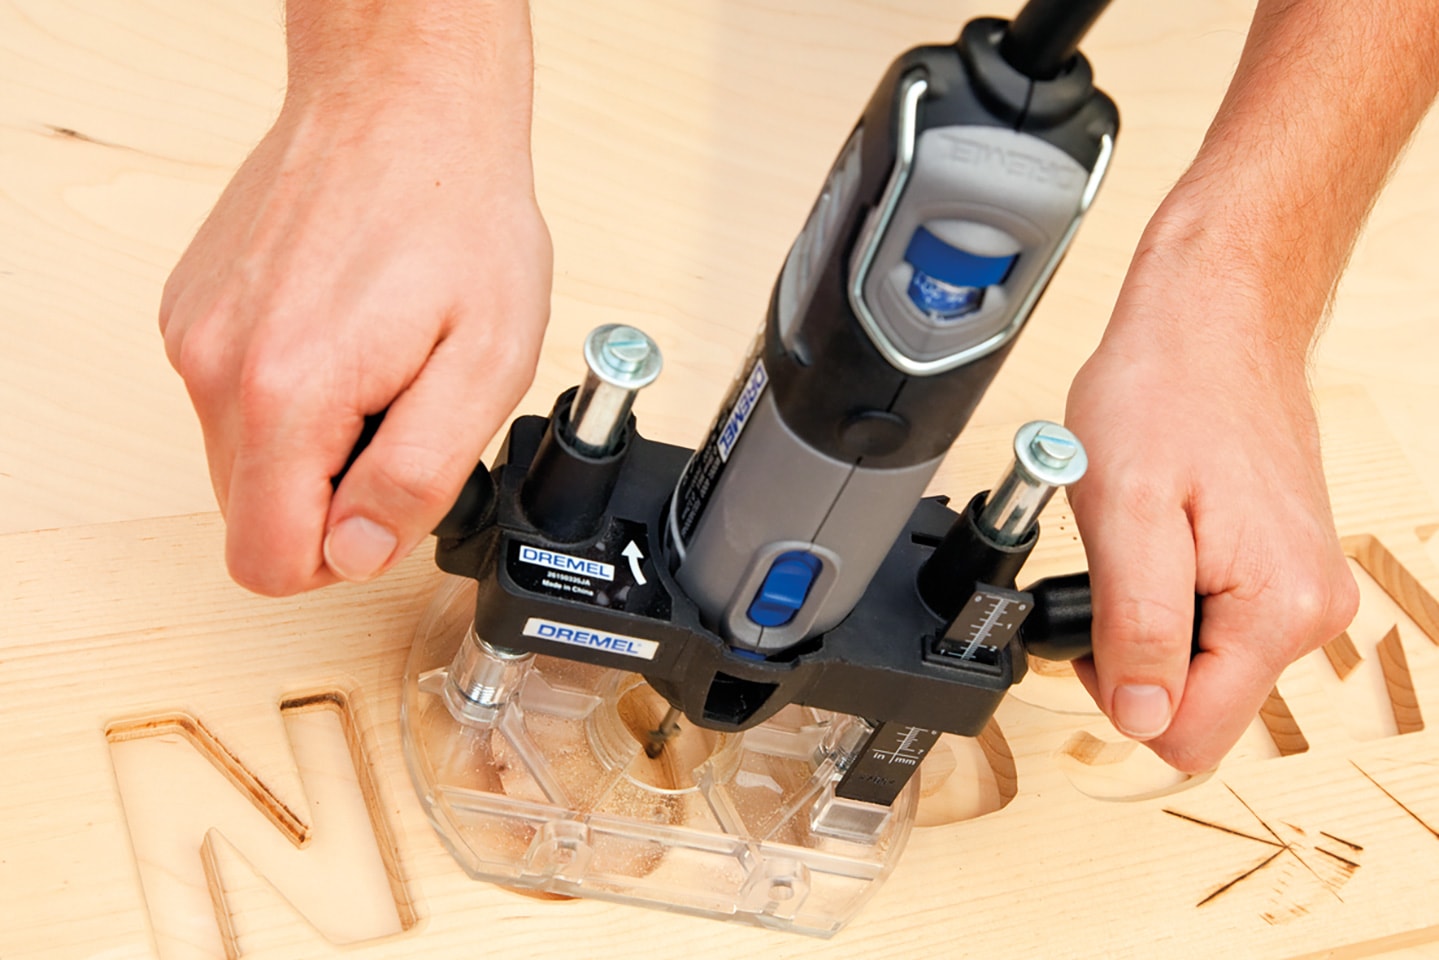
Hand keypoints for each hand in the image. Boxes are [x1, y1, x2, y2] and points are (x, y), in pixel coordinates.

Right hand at [160, 48, 549, 595]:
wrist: (405, 106)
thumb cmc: (458, 217)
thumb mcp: (485, 362)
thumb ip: (417, 473)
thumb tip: (355, 552)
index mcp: (288, 393)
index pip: (268, 561)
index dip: (342, 553)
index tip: (392, 493)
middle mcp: (217, 366)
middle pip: (254, 514)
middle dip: (332, 495)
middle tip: (400, 414)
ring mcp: (195, 333)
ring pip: (243, 460)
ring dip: (315, 444)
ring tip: (379, 368)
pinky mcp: (193, 309)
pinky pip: (234, 400)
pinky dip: (291, 395)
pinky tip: (346, 335)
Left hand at [1064, 219, 1357, 773]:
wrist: (1211, 322)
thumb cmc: (1165, 394)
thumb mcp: (1125, 514)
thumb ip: (1137, 626)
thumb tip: (1142, 717)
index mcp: (1277, 612)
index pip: (1188, 735)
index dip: (1120, 695)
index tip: (1096, 624)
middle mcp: (1309, 612)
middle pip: (1200, 701)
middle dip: (1138, 653)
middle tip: (1115, 567)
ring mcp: (1301, 588)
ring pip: (1204, 660)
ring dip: (1154, 616)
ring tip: (1142, 538)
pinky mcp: (1283, 566)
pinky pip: (1216, 618)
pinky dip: (1175, 589)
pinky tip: (1165, 531)